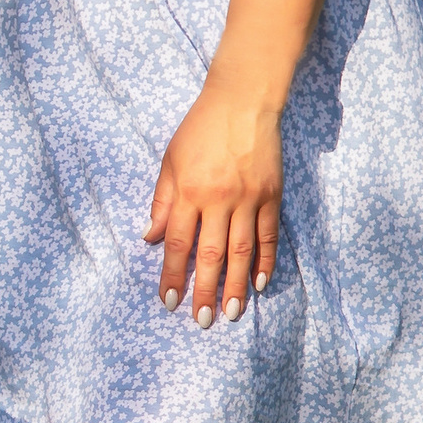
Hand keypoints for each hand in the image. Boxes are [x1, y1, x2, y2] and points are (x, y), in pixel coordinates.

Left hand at [146, 76, 281, 324]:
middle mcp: (218, 199)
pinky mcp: (271, 195)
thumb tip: (150, 238)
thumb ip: (162, 201)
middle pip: (210, 254)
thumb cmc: (200, 130)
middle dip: (204, 290)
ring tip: (233, 313)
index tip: (170, 302)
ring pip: (242, 250)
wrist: (242, 101)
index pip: (178, 243)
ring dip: (237, 285)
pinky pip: (268, 234)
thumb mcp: (170, 161)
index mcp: (188, 192)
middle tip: (202, 321)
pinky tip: (261, 283)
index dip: (173, 275)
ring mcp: (248, 198)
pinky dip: (266, 260)